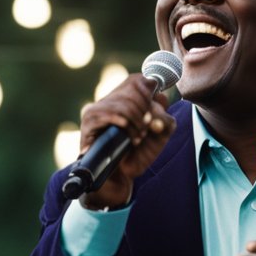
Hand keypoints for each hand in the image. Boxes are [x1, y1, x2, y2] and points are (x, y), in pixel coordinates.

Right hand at [76, 74, 175, 209]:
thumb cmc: (139, 152)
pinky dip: (124, 124)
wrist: (120, 175)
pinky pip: (108, 113)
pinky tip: (130, 136)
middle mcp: (111, 98)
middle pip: (134, 90)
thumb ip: (166, 117)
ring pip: (124, 103)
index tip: (153, 115)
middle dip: (147, 111)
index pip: (139, 80)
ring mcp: (98, 107)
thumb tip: (158, 105)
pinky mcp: (89, 120)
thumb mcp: (161, 134)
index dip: (150, 94)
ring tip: (138, 138)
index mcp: (128, 97)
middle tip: (147, 130)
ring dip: (136, 122)